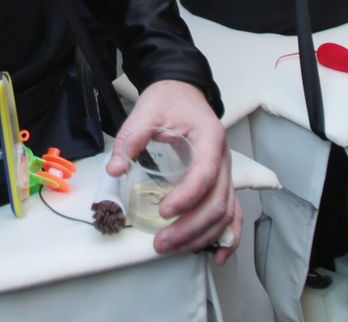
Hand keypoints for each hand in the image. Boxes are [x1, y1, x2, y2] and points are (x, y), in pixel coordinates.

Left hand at [107, 80, 239, 262]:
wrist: (183, 90)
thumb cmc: (168, 99)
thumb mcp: (146, 110)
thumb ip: (130, 138)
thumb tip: (115, 169)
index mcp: (209, 138)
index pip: (205, 174)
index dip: (187, 197)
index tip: (163, 211)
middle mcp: (224, 158)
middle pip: (217, 201)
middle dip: (190, 227)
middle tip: (161, 242)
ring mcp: (225, 172)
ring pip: (225, 212)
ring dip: (202, 236)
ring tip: (173, 248)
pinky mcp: (221, 181)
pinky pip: (232, 212)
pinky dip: (227, 236)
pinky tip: (218, 256)